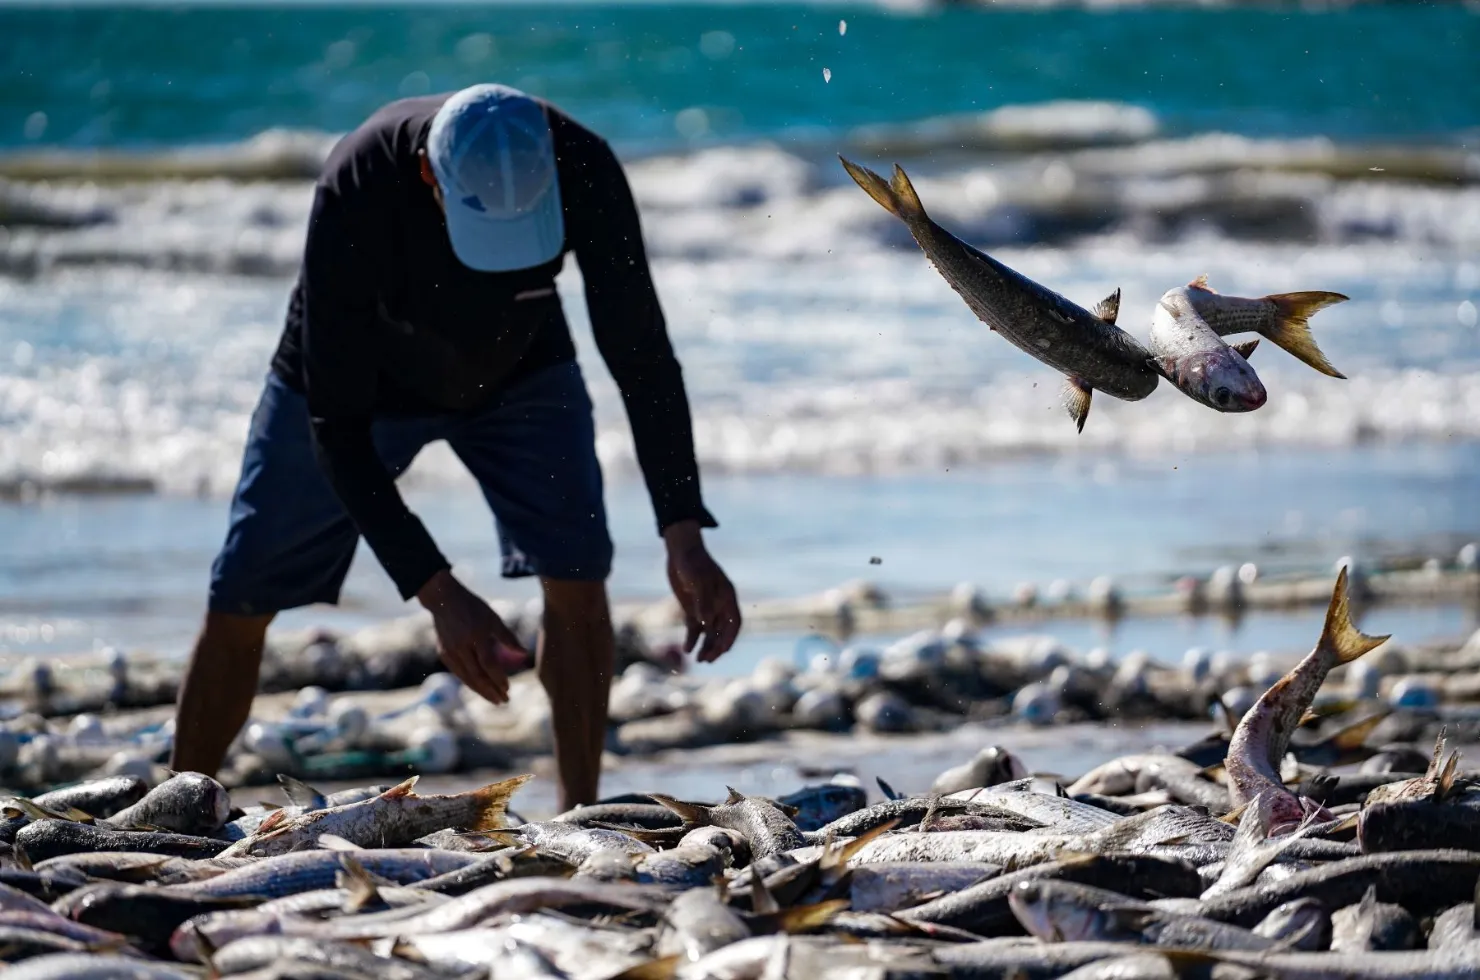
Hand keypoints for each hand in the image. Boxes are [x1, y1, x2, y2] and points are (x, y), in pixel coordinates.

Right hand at [416, 570, 528, 704]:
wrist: (443, 600)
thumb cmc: (473, 608)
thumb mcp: (493, 618)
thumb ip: (507, 637)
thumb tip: (523, 653)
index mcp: (476, 636)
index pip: (489, 664)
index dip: (498, 678)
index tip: (508, 688)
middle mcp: (461, 647)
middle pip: (477, 675)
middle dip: (491, 691)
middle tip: (503, 701)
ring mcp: (450, 651)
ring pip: (466, 677)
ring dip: (480, 691)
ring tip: (494, 699)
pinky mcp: (443, 654)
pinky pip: (458, 672)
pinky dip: (469, 682)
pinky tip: (479, 687)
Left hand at [664, 521, 741, 663]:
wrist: (680, 551)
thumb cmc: (692, 562)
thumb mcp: (698, 580)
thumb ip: (703, 601)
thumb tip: (706, 623)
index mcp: (727, 597)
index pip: (734, 622)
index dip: (730, 637)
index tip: (723, 650)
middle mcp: (719, 604)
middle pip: (722, 631)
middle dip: (716, 647)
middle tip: (706, 660)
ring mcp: (706, 607)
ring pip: (709, 633)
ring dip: (705, 646)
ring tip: (698, 660)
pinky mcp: (693, 609)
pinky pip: (695, 628)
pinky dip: (692, 639)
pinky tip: (687, 649)